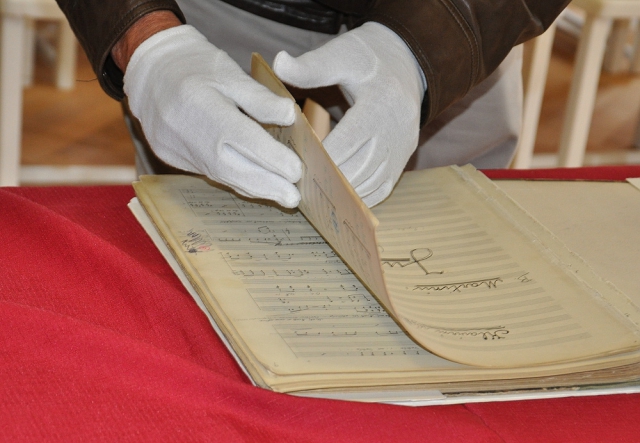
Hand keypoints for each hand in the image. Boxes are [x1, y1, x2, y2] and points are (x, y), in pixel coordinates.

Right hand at [123, 25, 301, 207]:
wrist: (148, 69)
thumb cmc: (194, 65)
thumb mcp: (230, 72)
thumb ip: (260, 98)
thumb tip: (290, 117)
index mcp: (205, 107)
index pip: (245, 140)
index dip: (273, 158)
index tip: (297, 171)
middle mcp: (189, 134)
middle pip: (233, 169)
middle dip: (266, 186)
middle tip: (294, 198)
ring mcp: (176, 150)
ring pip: (221, 176)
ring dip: (253, 188)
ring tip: (281, 195)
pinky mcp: (170, 157)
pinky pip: (207, 173)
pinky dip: (234, 179)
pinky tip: (254, 183)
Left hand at [273, 22, 425, 206]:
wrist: (408, 61)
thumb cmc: (369, 56)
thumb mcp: (341, 53)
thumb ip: (310, 66)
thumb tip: (278, 63)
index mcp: (379, 104)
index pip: (346, 142)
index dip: (319, 158)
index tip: (293, 165)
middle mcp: (395, 131)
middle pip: (357, 169)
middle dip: (326, 180)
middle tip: (297, 185)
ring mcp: (402, 148)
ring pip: (369, 183)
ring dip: (341, 192)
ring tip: (312, 193)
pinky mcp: (404, 157)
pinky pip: (382, 187)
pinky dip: (359, 196)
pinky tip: (337, 197)